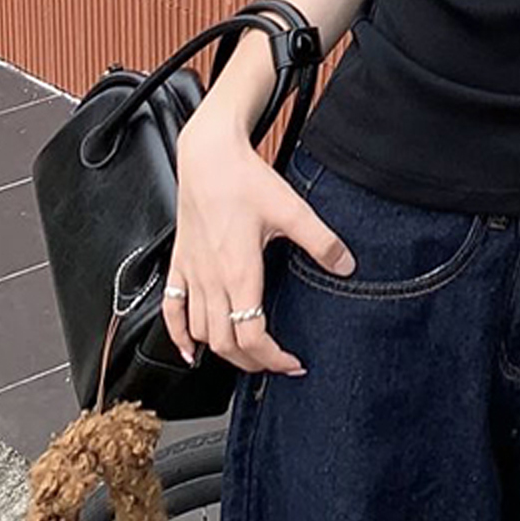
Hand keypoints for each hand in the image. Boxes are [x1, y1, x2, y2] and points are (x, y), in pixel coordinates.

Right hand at [163, 116, 357, 375]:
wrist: (208, 156)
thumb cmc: (245, 180)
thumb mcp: (292, 209)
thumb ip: (321, 241)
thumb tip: (347, 265)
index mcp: (239, 272)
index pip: (251, 336)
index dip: (272, 358)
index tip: (292, 362)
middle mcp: (212, 280)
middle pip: (225, 343)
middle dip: (252, 362)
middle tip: (276, 364)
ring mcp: (192, 274)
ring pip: (200, 332)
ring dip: (222, 351)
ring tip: (248, 355)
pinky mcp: (179, 263)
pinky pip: (171, 310)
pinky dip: (179, 336)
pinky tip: (190, 349)